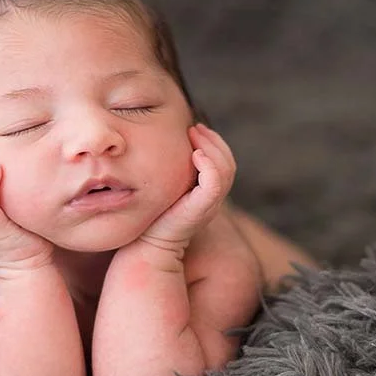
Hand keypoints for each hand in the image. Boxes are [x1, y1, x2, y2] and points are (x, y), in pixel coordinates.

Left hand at [132, 123, 235, 258]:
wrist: (146, 247)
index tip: (195, 128)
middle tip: (195, 128)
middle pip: (229, 164)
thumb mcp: (164, 188)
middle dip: (214, 141)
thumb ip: (172, 173)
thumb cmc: (150, 218)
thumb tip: (162, 147)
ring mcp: (209, 205)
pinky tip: (194, 154)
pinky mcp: (202, 209)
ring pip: (226, 170)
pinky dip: (209, 165)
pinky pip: (215, 183)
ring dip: (212, 147)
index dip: (214, 143)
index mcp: (207, 194)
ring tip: (193, 135)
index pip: (224, 163)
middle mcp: (212, 199)